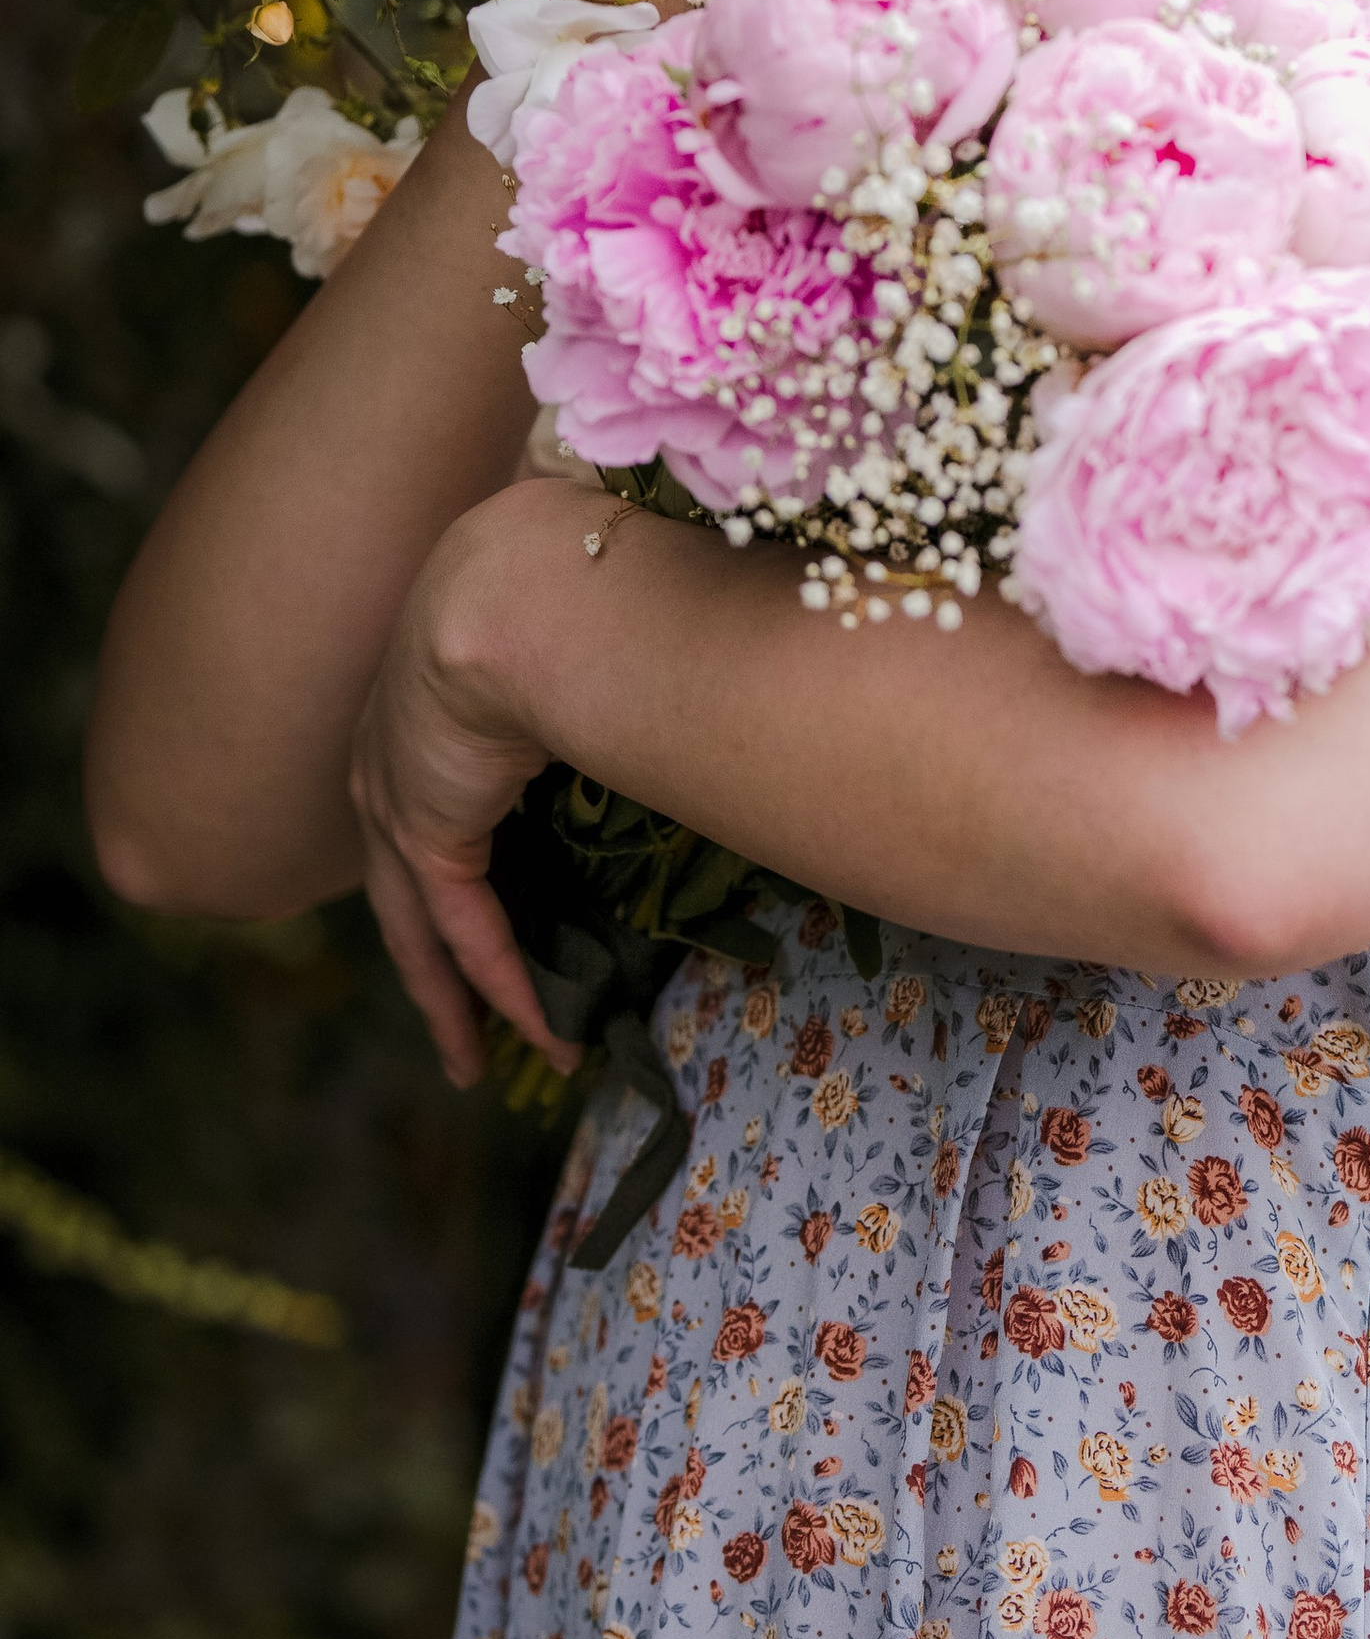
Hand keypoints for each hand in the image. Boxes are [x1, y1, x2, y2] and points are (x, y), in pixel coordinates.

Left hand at [348, 486, 585, 1087]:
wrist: (528, 582)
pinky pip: (461, 927)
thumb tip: (705, 654)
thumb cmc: (576, 575)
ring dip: (456, 999)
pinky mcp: (421, 825)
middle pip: (409, 880)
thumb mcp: (595, 624)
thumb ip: (626, 657)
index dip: (465, 864)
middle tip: (464, 1031)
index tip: (492, 914)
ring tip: (479, 1063)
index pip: (437, 800)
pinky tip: (534, 1029)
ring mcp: (395, 788)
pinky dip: (499, 982)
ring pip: (418, 921)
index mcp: (429, 689)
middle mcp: (396, 744)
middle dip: (437, 964)